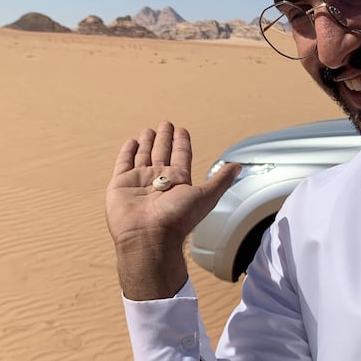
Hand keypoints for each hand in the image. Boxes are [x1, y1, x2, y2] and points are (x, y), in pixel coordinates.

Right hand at [106, 122, 239, 298]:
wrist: (148, 236)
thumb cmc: (177, 219)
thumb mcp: (206, 196)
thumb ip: (220, 180)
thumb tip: (239, 166)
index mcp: (178, 181)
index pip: (181, 155)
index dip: (181, 142)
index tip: (181, 130)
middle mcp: (159, 180)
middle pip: (162, 153)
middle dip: (165, 138)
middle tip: (165, 124)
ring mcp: (139, 181)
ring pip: (144, 155)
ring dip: (148, 142)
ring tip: (149, 130)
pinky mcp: (121, 184)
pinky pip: (124, 163)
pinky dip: (127, 152)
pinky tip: (132, 142)